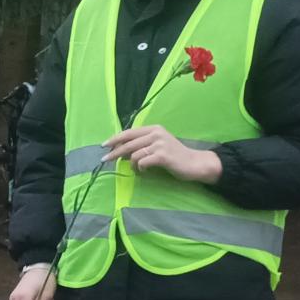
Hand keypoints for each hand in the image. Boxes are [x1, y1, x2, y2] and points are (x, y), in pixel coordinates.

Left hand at [103, 125, 221, 183]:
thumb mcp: (157, 145)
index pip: (129, 132)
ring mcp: (160, 144)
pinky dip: (140, 169)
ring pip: (134, 154)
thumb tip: (120, 150)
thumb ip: (142, 144)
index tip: (104, 145)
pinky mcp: (162, 156)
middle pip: (128, 143)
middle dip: (114, 152)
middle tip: (105, 159)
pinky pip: (142, 163)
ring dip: (132, 164)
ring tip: (139, 169)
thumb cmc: (174, 156)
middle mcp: (156, 134)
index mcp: (154, 128)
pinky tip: (145, 171)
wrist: (194, 163)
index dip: (115, 139)